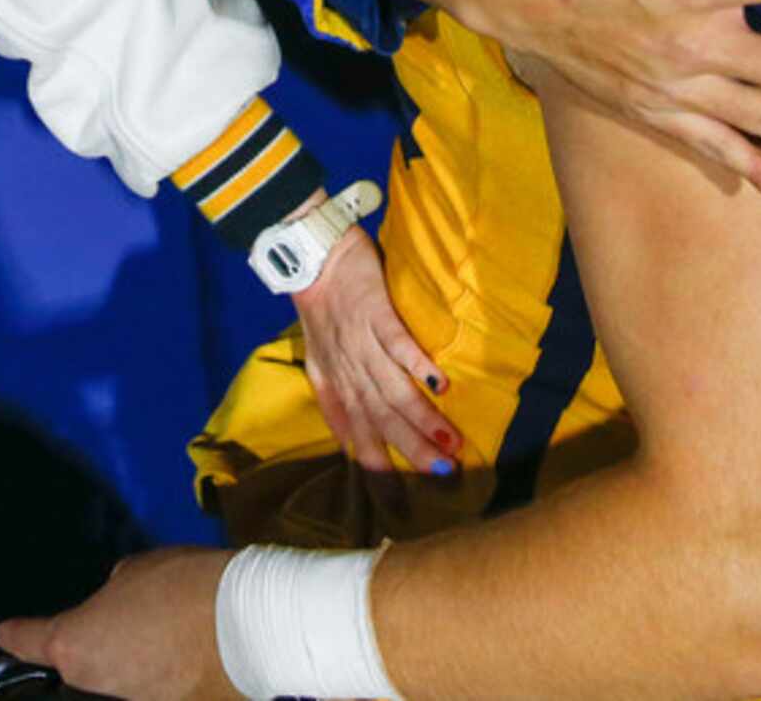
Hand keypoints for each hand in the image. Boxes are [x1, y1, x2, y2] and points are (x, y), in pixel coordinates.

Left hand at [0, 547, 235, 700]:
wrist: (249, 627)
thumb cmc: (183, 587)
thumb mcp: (136, 572)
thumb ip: (114, 593)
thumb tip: (117, 604)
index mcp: (75, 646)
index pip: (29, 643)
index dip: (15, 636)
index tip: (4, 633)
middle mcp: (97, 687)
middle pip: (81, 672)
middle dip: (92, 652)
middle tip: (119, 626)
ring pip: (121, 685)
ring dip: (133, 666)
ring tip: (165, 637)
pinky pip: (156, 692)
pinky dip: (165, 677)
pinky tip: (189, 655)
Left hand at [289, 210, 459, 475]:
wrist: (309, 254)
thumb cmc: (320, 308)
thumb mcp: (318, 361)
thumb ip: (336, 401)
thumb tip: (351, 443)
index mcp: (335, 385)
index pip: (357, 438)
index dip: (376, 472)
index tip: (399, 506)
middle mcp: (348, 371)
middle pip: (381, 419)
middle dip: (411, 451)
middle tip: (443, 477)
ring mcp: (360, 342)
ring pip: (391, 389)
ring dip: (421, 418)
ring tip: (450, 442)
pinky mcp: (374, 311)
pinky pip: (396, 342)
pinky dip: (416, 363)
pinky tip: (438, 383)